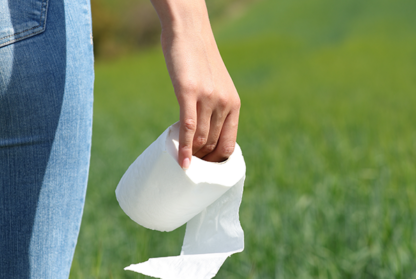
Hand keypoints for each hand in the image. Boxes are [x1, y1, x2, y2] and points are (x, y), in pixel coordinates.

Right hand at [155, 11, 240, 168]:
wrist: (189, 31)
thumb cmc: (198, 59)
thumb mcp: (215, 85)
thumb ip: (214, 107)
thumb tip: (203, 133)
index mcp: (233, 104)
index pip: (229, 144)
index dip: (217, 162)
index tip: (204, 168)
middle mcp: (224, 103)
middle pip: (213, 145)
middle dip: (201, 160)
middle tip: (187, 166)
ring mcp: (208, 98)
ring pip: (201, 139)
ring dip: (191, 154)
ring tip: (181, 160)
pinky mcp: (188, 92)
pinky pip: (188, 128)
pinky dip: (185, 148)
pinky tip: (181, 162)